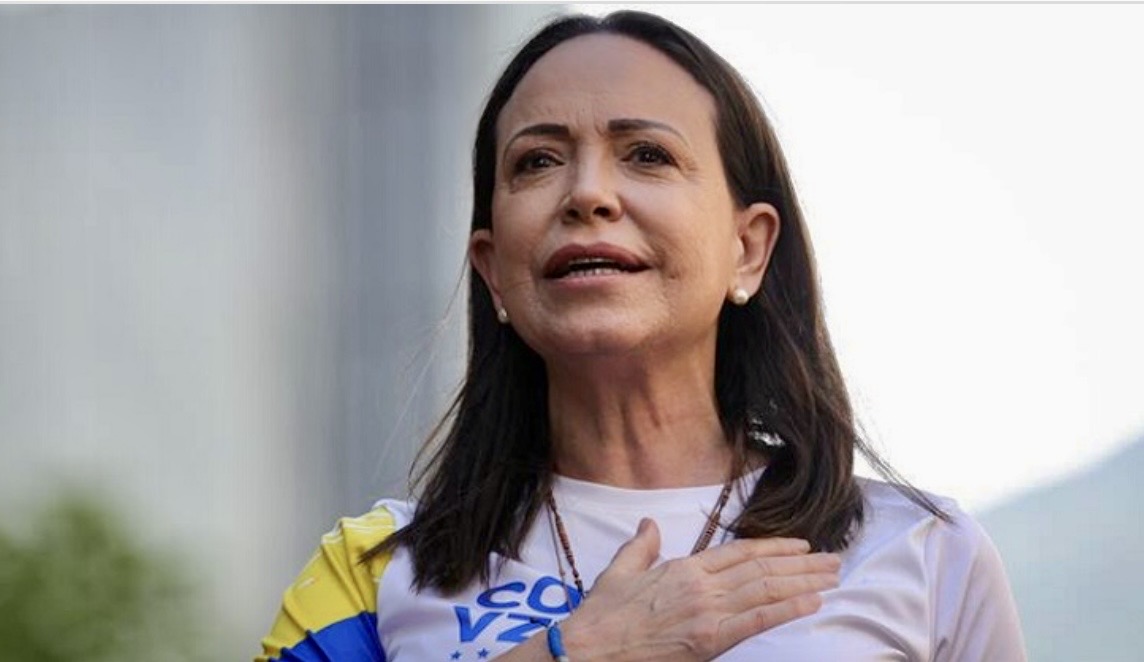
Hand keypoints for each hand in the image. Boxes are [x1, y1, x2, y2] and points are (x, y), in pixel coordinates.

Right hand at [559, 518, 839, 660]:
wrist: (591, 648)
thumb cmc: (603, 614)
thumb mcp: (620, 570)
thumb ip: (641, 545)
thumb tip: (649, 524)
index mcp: (684, 568)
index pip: (740, 552)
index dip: (774, 547)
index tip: (801, 545)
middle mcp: (702, 585)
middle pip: (762, 569)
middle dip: (802, 564)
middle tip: (834, 560)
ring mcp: (707, 611)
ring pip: (766, 589)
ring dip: (804, 582)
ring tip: (833, 576)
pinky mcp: (709, 639)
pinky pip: (757, 620)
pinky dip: (787, 608)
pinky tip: (812, 601)